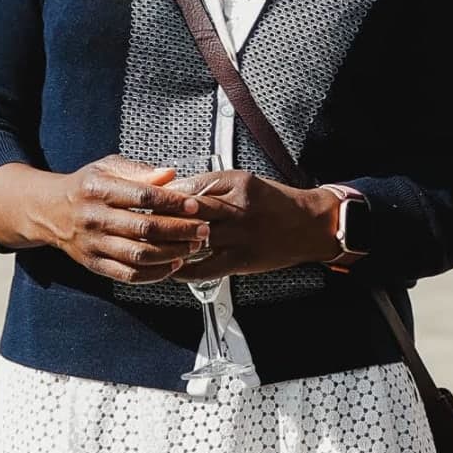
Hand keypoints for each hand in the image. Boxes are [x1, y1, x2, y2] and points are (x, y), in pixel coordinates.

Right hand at [0, 157, 212, 281]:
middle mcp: (95, 218)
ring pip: (139, 255)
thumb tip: (170, 174)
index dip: (173, 202)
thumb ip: (139, 171)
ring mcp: (94, 244)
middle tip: (203, 229)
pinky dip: (154, 274)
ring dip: (172, 253)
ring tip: (193, 247)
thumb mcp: (107, 167)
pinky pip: (128, 275)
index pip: (143, 196)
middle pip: (144, 228)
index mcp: (99, 189)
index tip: (195, 205)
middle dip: (180, 230)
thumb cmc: (85, 186)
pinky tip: (173, 265)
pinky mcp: (95, 264)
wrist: (50, 211)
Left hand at [163, 171, 344, 280]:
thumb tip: (177, 192)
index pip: (191, 186)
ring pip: (194, 238)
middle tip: (142, 221)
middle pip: (189, 210)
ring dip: (171, 242)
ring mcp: (240, 235)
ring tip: (152, 244)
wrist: (309, 225)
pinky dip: (184, 270)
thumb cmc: (277, 203)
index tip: (150, 199)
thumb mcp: (247, 182)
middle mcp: (238, 207)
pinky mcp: (242, 260)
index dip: (167, 194)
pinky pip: (205, 268)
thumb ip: (214, 186)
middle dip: (163, 216)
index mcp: (238, 182)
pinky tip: (171, 269)